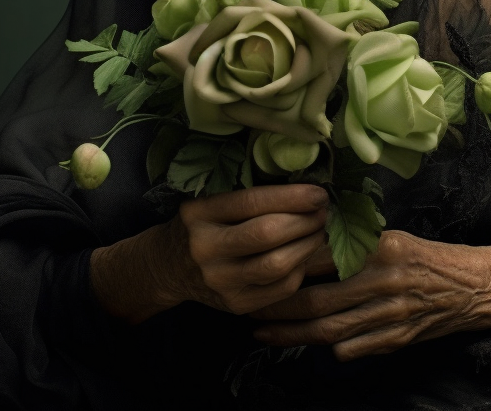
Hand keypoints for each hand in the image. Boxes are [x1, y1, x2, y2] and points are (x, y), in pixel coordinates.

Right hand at [90, 184, 328, 322]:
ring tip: (319, 230)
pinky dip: (300, 269)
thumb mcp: (209, 199)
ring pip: (278, 265)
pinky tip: (303, 254)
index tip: (318, 192)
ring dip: (308, 244)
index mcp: (199, 213)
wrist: (167, 267)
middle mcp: (206, 248)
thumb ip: (247, 192)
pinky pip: (280, 289)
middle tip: (323, 210)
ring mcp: (220, 282)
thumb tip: (304, 185)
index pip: (252, 202)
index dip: (292, 197)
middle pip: (268, 234)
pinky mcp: (235, 306)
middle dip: (305, 220)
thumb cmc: (199, 224)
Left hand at [250, 230, 490, 359]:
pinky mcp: (398, 338)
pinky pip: (355, 347)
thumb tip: (307, 238)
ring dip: (293, 334)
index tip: (261, 267)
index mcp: (381, 247)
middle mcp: (385, 280)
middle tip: (249, 309)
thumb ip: (354, 242)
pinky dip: (328, 347)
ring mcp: (392, 313)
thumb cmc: (425, 257)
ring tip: (263, 332)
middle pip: (319, 300)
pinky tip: (304, 345)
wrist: (475, 286)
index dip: (289, 265)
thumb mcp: (391, 238)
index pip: (324, 257)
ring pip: (330, 329)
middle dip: (280, 307)